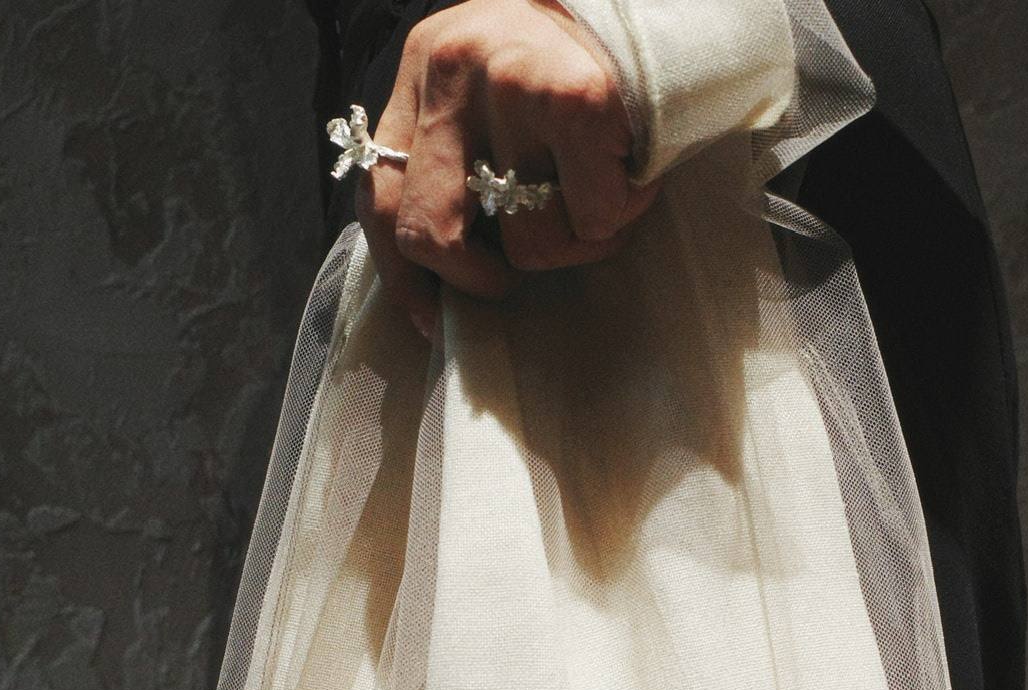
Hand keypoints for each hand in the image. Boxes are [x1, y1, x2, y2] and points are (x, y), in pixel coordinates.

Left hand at [358, 0, 660, 339]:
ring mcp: (511, 86)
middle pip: (429, 233)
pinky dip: (619, 218)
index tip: (431, 320)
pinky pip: (591, 223)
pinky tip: (628, 177)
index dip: (403, 277)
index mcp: (422, 73)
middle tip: (512, 275)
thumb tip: (437, 276)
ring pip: (527, 245)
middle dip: (476, 279)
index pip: (379, 196)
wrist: (649, 4)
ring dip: (573, 243)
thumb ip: (452, 158)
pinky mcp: (576, 103)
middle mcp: (452, 73)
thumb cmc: (569, 63)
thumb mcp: (485, 92)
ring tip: (598, 193)